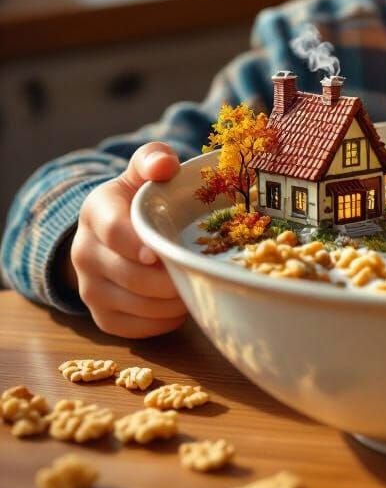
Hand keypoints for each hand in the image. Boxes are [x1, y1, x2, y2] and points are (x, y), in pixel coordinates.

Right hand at [69, 142, 188, 338]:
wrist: (116, 227)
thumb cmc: (140, 194)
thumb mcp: (143, 170)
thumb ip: (154, 158)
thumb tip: (164, 165)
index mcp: (96, 211)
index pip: (112, 231)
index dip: (136, 244)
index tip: (161, 252)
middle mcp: (84, 252)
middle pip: (127, 275)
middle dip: (167, 278)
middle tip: (199, 271)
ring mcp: (89, 287)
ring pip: (130, 306)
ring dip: (169, 302)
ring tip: (196, 286)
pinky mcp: (101, 315)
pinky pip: (131, 329)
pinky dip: (161, 322)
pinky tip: (182, 306)